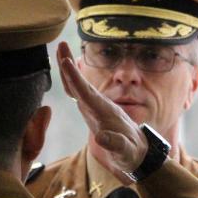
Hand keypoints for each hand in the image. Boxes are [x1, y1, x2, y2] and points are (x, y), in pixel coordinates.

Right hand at [57, 41, 147, 183]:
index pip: (86, 92)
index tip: (66, 61)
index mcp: (104, 111)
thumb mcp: (125, 151)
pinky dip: (71, 81)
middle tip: (60, 45)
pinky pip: (78, 93)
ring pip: (77, 86)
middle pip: (80, 83)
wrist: (137, 151)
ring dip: (68, 70)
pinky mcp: (91, 111)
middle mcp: (98, 106)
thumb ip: (115, 144)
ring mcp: (94, 107)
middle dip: (69, 66)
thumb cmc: (131, 152)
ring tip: (60, 52)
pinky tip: (66, 71)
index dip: (75, 78)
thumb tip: (101, 138)